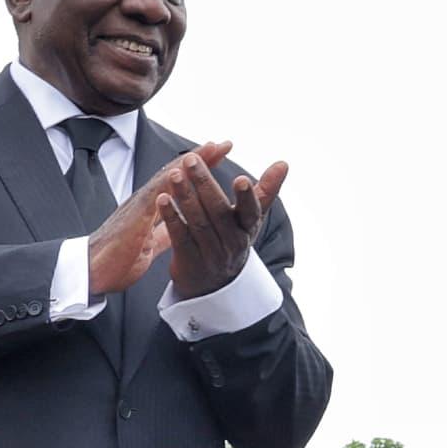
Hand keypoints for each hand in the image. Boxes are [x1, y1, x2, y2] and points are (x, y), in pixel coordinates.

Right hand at [82, 152, 205, 298]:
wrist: (90, 272)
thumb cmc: (116, 260)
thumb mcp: (148, 246)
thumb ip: (162, 233)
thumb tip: (176, 228)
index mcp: (151, 210)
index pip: (179, 185)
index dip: (200, 172)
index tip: (219, 159)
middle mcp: (146, 201)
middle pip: (177, 174)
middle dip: (201, 158)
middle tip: (223, 144)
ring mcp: (139, 206)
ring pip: (168, 177)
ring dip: (191, 162)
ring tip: (212, 148)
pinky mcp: (134, 216)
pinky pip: (155, 194)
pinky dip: (170, 181)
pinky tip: (186, 170)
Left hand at [159, 147, 287, 297]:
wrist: (214, 287)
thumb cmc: (232, 241)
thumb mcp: (251, 220)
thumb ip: (266, 191)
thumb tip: (284, 163)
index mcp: (248, 229)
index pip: (251, 212)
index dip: (247, 197)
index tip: (240, 179)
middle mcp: (232, 243)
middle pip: (218, 212)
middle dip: (205, 184)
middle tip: (191, 160)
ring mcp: (210, 254)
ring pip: (198, 223)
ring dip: (185, 196)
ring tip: (174, 174)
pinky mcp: (189, 262)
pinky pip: (180, 237)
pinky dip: (171, 217)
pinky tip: (162, 199)